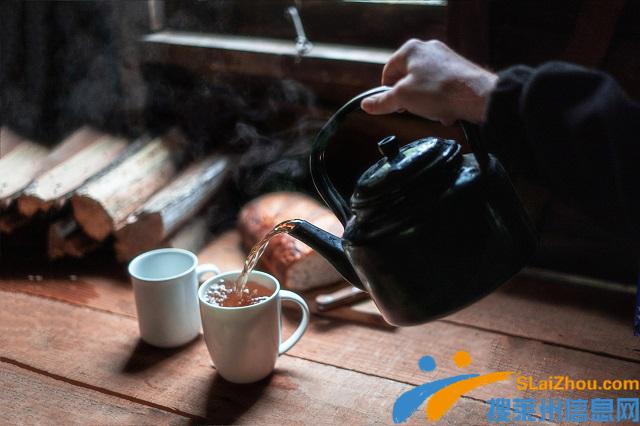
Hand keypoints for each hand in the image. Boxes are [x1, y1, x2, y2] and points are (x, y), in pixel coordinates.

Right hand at [361, 39, 497, 124]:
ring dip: (426, 103)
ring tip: (433, 110)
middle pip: (407, 79)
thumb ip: (382, 102)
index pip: (388, 72)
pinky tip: (446, 110)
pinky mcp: (458, 70)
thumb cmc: (439, 91)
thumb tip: (366, 105)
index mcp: (410, 50)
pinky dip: (440, 101)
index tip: (390, 105)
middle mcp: (428, 49)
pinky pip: (441, 88)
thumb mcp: (402, 99)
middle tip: (414, 109)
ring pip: (424, 86)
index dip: (386, 92)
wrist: (477, 96)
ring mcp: (445, 58)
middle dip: (409, 98)